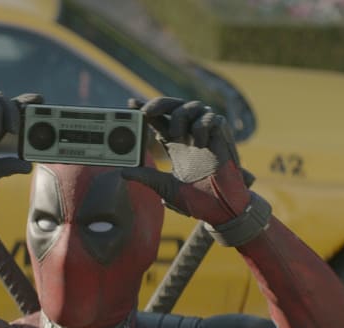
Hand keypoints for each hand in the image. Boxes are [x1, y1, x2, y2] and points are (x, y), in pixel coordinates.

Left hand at [118, 97, 254, 225]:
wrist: (219, 208)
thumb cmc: (196, 198)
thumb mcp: (164, 187)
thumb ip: (145, 177)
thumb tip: (122, 172)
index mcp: (175, 144)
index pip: (158, 120)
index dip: (146, 109)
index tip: (131, 103)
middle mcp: (189, 135)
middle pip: (174, 106)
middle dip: (159, 104)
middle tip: (145, 111)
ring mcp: (205, 135)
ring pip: (192, 106)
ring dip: (180, 116)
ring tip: (176, 135)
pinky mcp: (221, 137)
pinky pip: (212, 118)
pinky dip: (203, 126)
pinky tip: (202, 143)